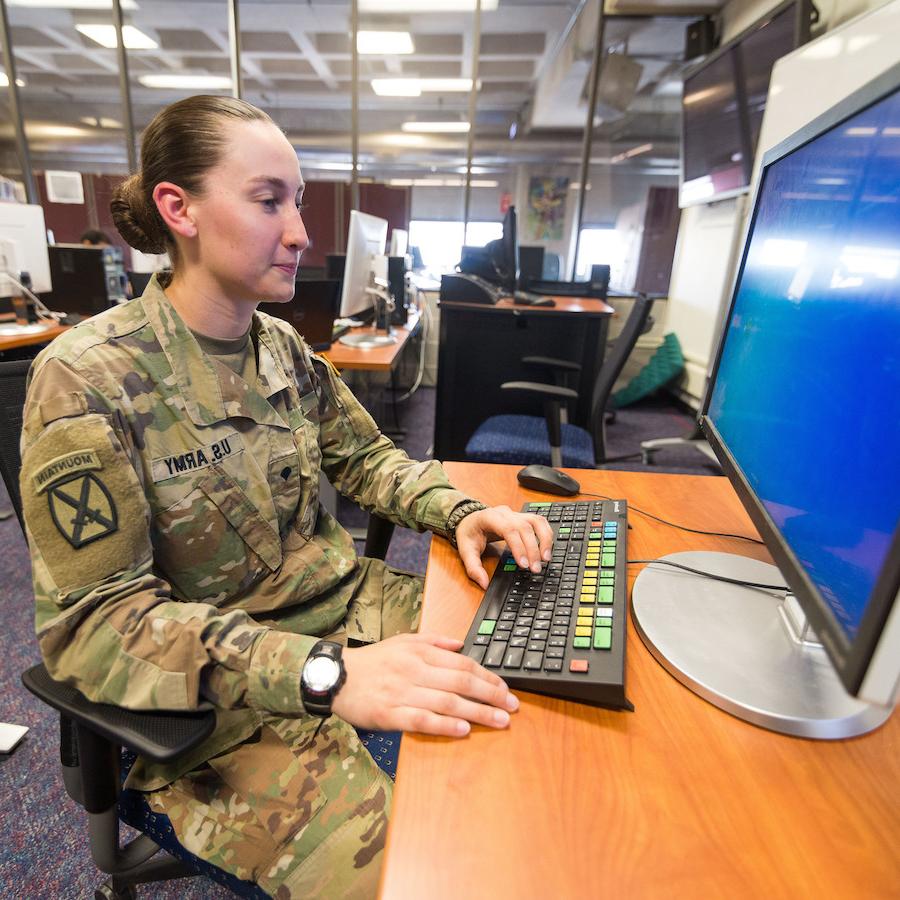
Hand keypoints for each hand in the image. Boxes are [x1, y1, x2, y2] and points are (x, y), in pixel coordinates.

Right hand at [332, 633, 518, 736]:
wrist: (335, 677)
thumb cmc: (372, 661)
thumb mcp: (403, 641)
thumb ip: (434, 641)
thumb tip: (460, 644)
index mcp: (420, 653)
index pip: (462, 663)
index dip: (487, 676)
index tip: (505, 688)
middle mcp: (414, 671)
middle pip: (460, 682)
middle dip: (491, 695)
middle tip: (512, 706)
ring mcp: (402, 693)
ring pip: (447, 702)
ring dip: (477, 712)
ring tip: (500, 721)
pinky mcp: (390, 714)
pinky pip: (422, 720)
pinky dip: (445, 726)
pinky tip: (464, 730)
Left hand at [454, 505, 554, 588]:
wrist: (470, 519)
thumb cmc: (469, 533)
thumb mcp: (465, 550)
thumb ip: (473, 568)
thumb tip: (483, 584)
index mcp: (489, 518)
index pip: (509, 529)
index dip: (519, 547)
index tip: (524, 565)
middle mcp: (505, 513)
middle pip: (525, 527)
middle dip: (533, 549)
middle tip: (536, 569)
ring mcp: (515, 513)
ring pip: (536, 521)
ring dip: (545, 540)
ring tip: (546, 558)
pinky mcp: (523, 518)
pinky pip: (539, 522)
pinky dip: (546, 534)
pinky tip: (547, 548)